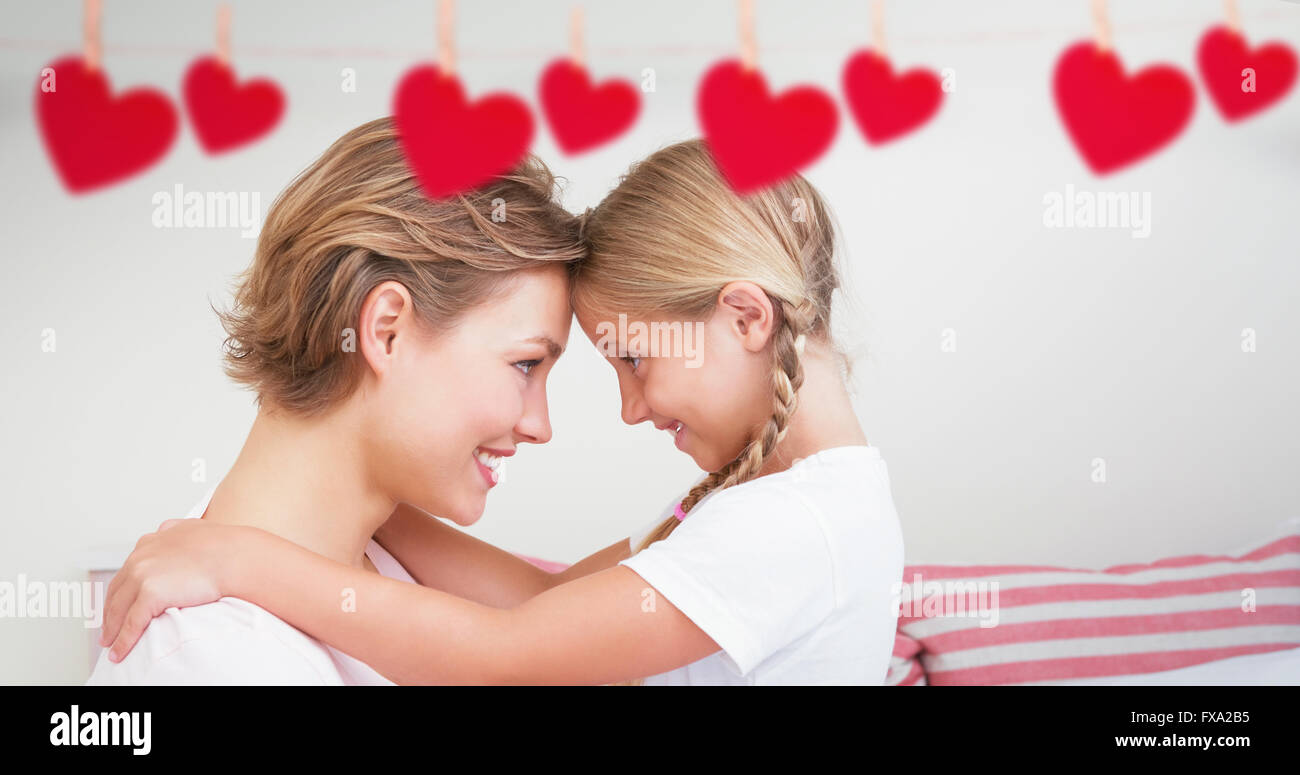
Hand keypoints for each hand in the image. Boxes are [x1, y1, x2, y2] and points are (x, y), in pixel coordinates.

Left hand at [99, 519, 247, 662]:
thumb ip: (174, 530)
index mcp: (149, 543)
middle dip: (109, 612)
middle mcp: (140, 557)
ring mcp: (143, 576)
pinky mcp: (150, 594)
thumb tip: (167, 530)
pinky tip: (119, 652)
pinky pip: (131, 624)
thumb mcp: (191, 528)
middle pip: (116, 592)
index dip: (120, 591)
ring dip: (112, 630)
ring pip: (118, 610)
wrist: (234, 556)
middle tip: (108, 628)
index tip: (117, 603)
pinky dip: (123, 641)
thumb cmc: (222, 545)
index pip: (126, 571)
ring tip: (110, 645)